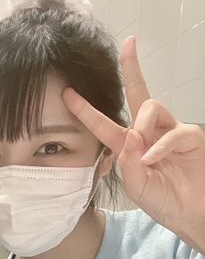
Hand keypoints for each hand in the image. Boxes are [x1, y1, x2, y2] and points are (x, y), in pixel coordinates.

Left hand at [63, 36, 204, 252]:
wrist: (187, 214)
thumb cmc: (161, 200)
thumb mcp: (135, 187)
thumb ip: (127, 163)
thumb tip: (131, 134)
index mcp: (129, 145)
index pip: (104, 123)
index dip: (86, 109)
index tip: (68, 93)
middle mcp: (148, 133)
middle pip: (139, 93)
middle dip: (132, 68)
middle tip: (127, 44)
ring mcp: (169, 132)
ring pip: (152, 108)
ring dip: (142, 126)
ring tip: (144, 155)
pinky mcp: (189, 137)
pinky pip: (173, 131)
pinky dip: (161, 145)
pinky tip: (153, 159)